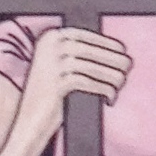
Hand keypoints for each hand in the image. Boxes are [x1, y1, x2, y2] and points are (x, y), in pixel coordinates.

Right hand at [14, 27, 131, 148]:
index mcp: (48, 37)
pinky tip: (110, 96)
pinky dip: (103, 89)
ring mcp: (51, 65)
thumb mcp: (59, 65)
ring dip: (111, 75)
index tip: (122, 49)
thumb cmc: (49, 94)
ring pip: (92, 67)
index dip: (106, 42)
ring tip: (120, 83)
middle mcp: (48, 47)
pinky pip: (88, 83)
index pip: (84, 35)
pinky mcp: (56, 83)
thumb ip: (79, 53)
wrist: (28, 121)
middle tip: (127, 66)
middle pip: (90, 50)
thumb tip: (114, 51)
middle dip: (113, 58)